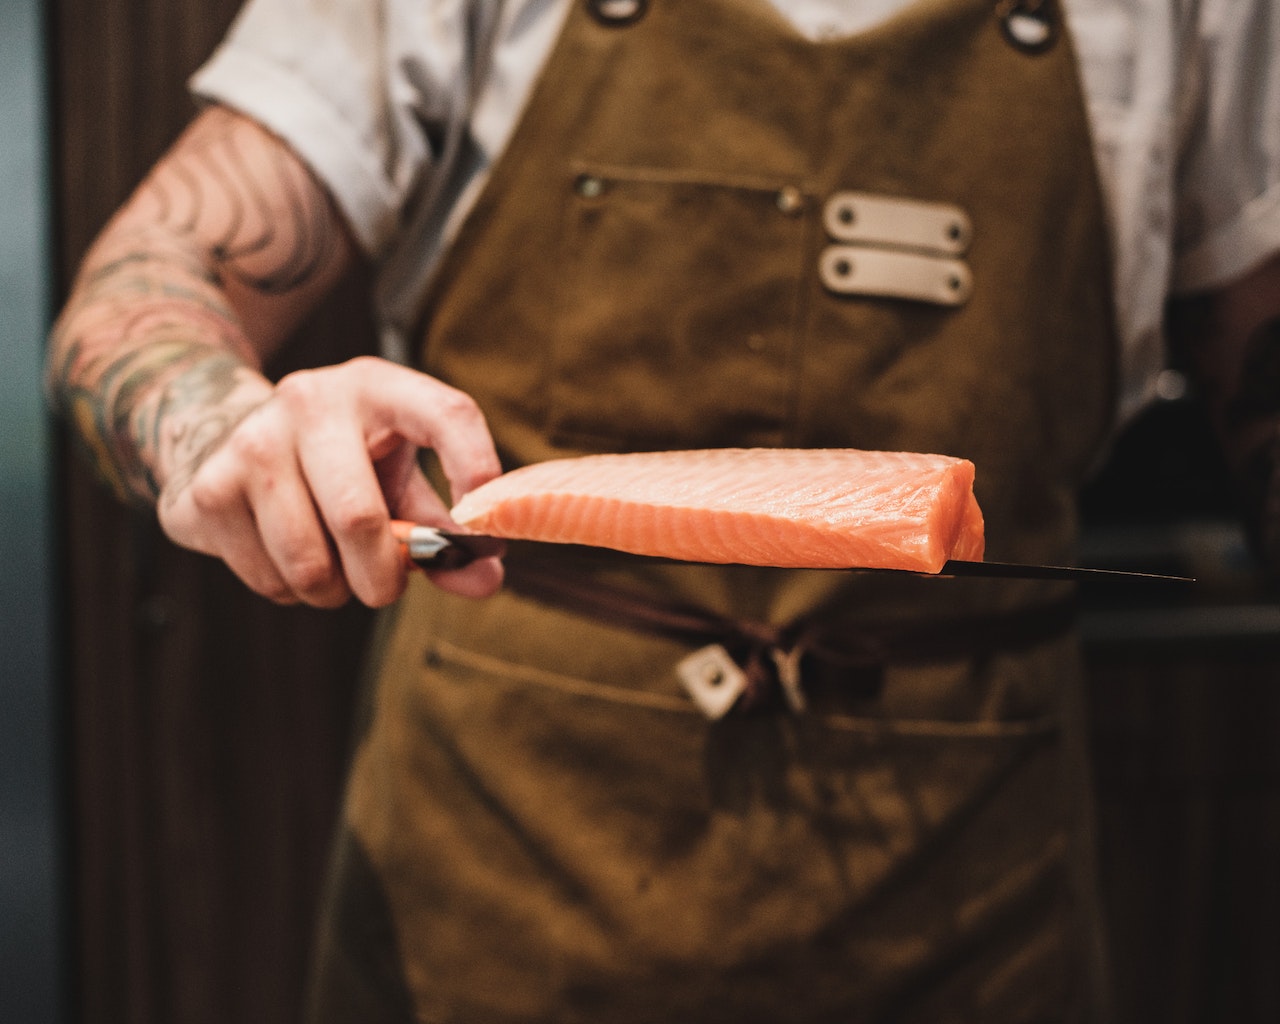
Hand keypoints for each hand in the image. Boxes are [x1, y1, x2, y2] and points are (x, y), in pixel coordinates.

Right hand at [156, 355, 504, 606]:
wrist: (231, 440)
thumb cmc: (343, 467)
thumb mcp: (398, 482)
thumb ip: (443, 533)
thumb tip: (485, 578)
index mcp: (377, 387)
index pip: (447, 413)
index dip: (476, 468)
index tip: (482, 531)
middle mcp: (312, 400)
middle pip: (358, 518)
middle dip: (383, 578)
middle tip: (386, 588)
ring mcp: (253, 440)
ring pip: (310, 562)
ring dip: (334, 591)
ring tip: (335, 570)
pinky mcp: (212, 487)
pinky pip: (271, 577)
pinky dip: (292, 590)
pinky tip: (289, 558)